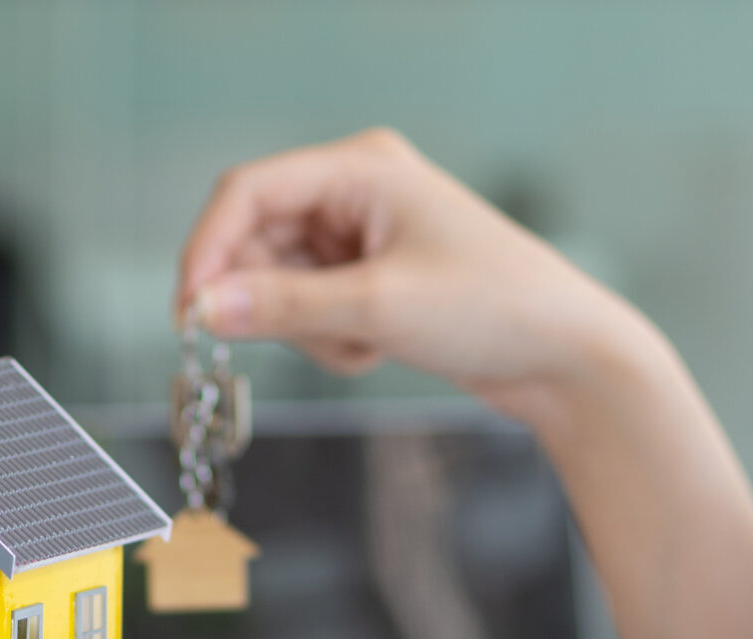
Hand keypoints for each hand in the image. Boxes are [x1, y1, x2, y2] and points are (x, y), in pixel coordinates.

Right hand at [175, 128, 646, 417]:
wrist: (563, 358)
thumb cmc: (493, 310)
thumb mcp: (377, 310)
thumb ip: (282, 308)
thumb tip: (203, 310)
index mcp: (362, 167)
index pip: (247, 192)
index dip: (206, 250)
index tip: (188, 314)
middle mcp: (357, 191)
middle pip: (255, 241)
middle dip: (268, 302)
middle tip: (298, 341)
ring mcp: (362, 236)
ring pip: (277, 284)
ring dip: (305, 328)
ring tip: (363, 344)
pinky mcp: (368, 278)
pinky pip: (308, 310)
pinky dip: (329, 340)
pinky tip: (376, 349)